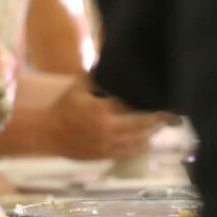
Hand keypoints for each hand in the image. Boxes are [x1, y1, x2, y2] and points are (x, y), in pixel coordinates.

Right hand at [49, 76, 166, 159]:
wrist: (49, 133)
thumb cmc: (63, 108)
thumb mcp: (77, 87)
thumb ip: (94, 76)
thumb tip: (107, 62)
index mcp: (101, 109)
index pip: (130, 104)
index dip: (144, 101)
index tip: (156, 98)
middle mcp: (108, 128)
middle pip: (141, 124)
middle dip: (156, 119)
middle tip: (167, 113)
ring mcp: (108, 144)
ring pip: (138, 140)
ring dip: (151, 133)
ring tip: (159, 126)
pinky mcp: (105, 155)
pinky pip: (129, 153)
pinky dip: (140, 148)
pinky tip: (146, 143)